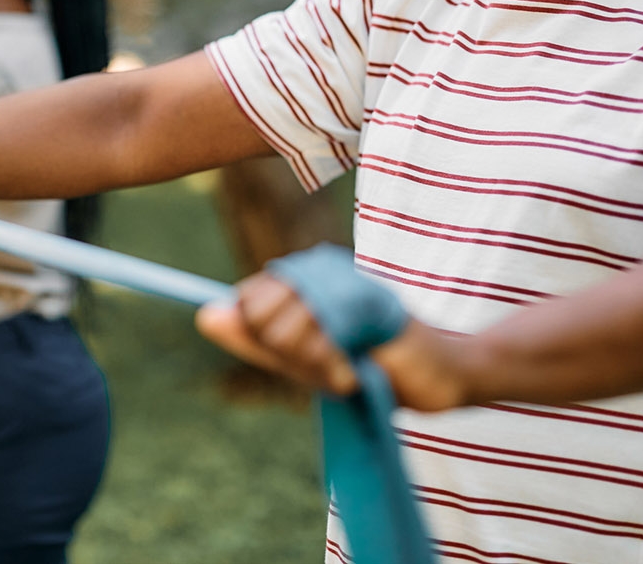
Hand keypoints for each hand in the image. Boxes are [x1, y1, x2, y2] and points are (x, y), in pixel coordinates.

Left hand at [196, 271, 470, 409]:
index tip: (306, 355)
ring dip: (318, 367)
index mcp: (302, 276)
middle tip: (332, 363)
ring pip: (288, 332)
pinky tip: (361, 371)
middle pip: (260, 316)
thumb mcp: (303, 360)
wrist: (438, 375)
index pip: (247, 303)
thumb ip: (254, 339)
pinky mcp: (370, 301)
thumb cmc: (369, 366)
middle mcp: (321, 268)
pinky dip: (338, 370)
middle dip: (290, 357)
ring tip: (351, 366)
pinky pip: (323, 343)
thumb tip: (203, 315)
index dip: (268, 343)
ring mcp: (345, 281)